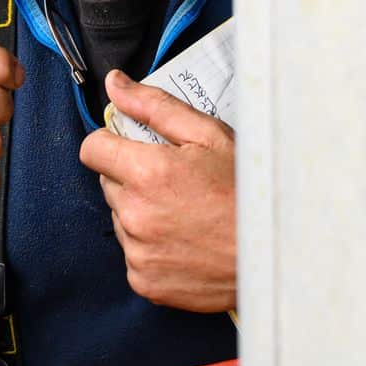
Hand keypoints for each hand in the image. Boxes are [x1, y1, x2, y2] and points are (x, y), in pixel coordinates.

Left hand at [79, 70, 235, 312]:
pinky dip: (151, 246)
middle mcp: (135, 215)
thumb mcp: (210, 136)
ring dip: (142, 212)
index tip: (134, 148)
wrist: (273, 255)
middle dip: (133, 177)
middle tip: (176, 181)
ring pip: (121, 218)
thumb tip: (115, 85)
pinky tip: (184, 240)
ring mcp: (138, 252)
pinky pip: (133, 253)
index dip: (112, 143)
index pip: (92, 149)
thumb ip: (155, 107)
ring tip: (185, 213)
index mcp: (147, 173)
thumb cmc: (249, 193)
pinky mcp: (144, 281)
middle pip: (109, 183)